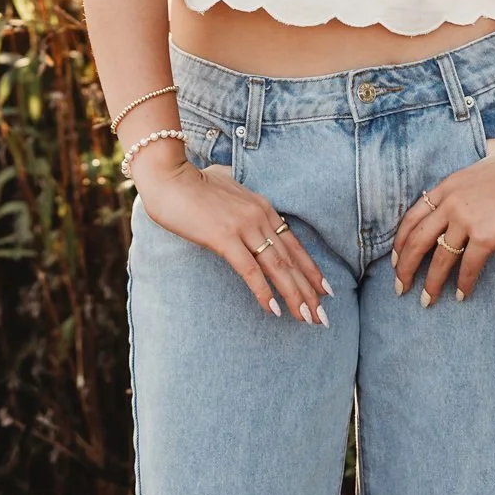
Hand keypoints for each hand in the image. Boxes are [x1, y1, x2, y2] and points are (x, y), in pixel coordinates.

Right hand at [133, 144, 331, 324]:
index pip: (294, 244)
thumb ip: (242, 202)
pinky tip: (272, 309)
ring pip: (276, 267)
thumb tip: (245, 208)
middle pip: (290, 260)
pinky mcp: (224, 237)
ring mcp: (243, 226)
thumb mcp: (229, 190)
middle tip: (322, 317)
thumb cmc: (193, 183)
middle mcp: (259, 216)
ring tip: (307, 318)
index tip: (325, 291)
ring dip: (293, 295)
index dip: (311, 270)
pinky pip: (249, 270)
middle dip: (308, 291)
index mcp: (263, 207)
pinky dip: (263, 291)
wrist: (170, 176)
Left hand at [391, 136, 494, 305]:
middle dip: (404, 268)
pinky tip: (462, 296)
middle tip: (399, 287)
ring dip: (430, 284)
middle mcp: (451, 202)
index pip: (412, 216)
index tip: (396, 259)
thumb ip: (482, 154)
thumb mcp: (492, 153)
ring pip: (439, 258)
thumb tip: (487, 148)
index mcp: (448, 185)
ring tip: (426, 302)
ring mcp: (466, 220)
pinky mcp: (486, 236)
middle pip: (416, 240)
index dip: (400, 241)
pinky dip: (463, 284)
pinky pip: (468, 267)